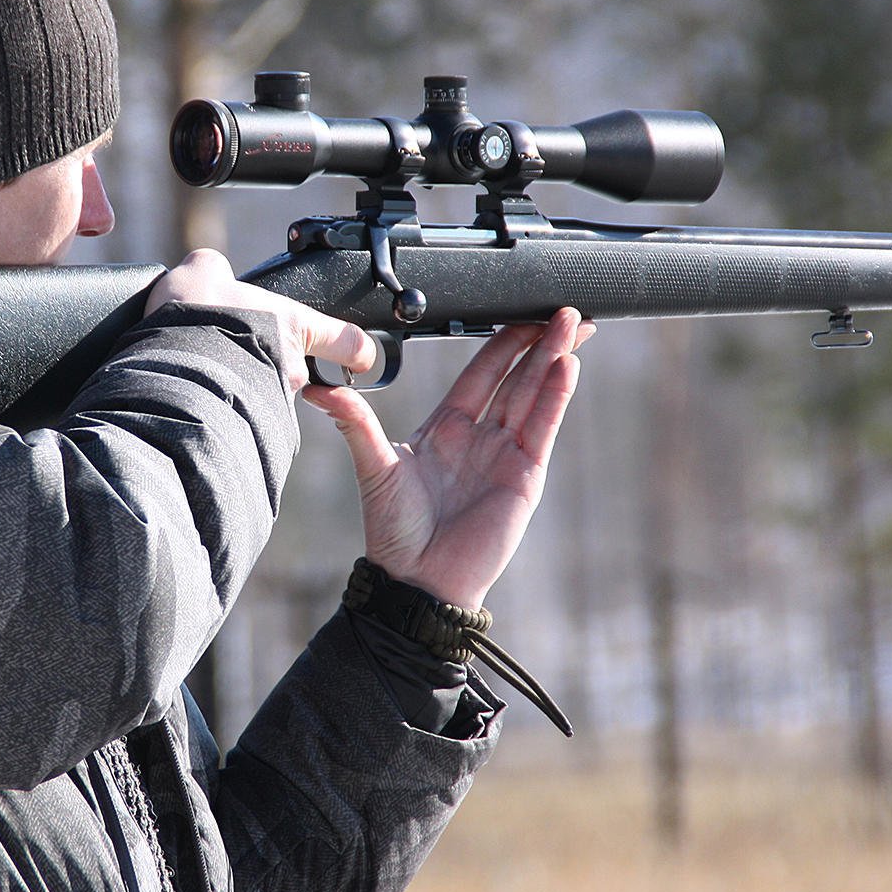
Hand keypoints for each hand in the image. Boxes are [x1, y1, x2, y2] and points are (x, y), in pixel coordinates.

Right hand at [147, 249, 376, 395]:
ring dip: (243, 385)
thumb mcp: (203, 271)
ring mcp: (273, 399)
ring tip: (205, 371)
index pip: (348, 342)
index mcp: (291, 325)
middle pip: (292, 370)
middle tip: (232, 352)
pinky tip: (197, 392)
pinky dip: (224, 403)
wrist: (170, 361)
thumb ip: (217, 270)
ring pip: (265, 394)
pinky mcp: (248, 424)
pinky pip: (242, 414)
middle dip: (267, 365)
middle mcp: (290, 366)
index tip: (361, 358)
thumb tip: (212, 271)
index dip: (358, 351)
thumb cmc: (194, 313)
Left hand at [302, 308, 592, 608]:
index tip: (520, 312)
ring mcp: (505, 454)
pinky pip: (541, 427)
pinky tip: (567, 366)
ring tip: (575, 324)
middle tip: (562, 309)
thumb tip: (317, 389)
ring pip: (534, 395)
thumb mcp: (373, 467)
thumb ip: (354, 422)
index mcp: (446, 428)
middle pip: (516, 377)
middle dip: (539, 342)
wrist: (416, 581)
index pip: (481, 372)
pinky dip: (555, 397)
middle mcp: (480, 436)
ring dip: (555, 359)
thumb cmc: (393, 530)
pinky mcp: (524, 476)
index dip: (502, 342)